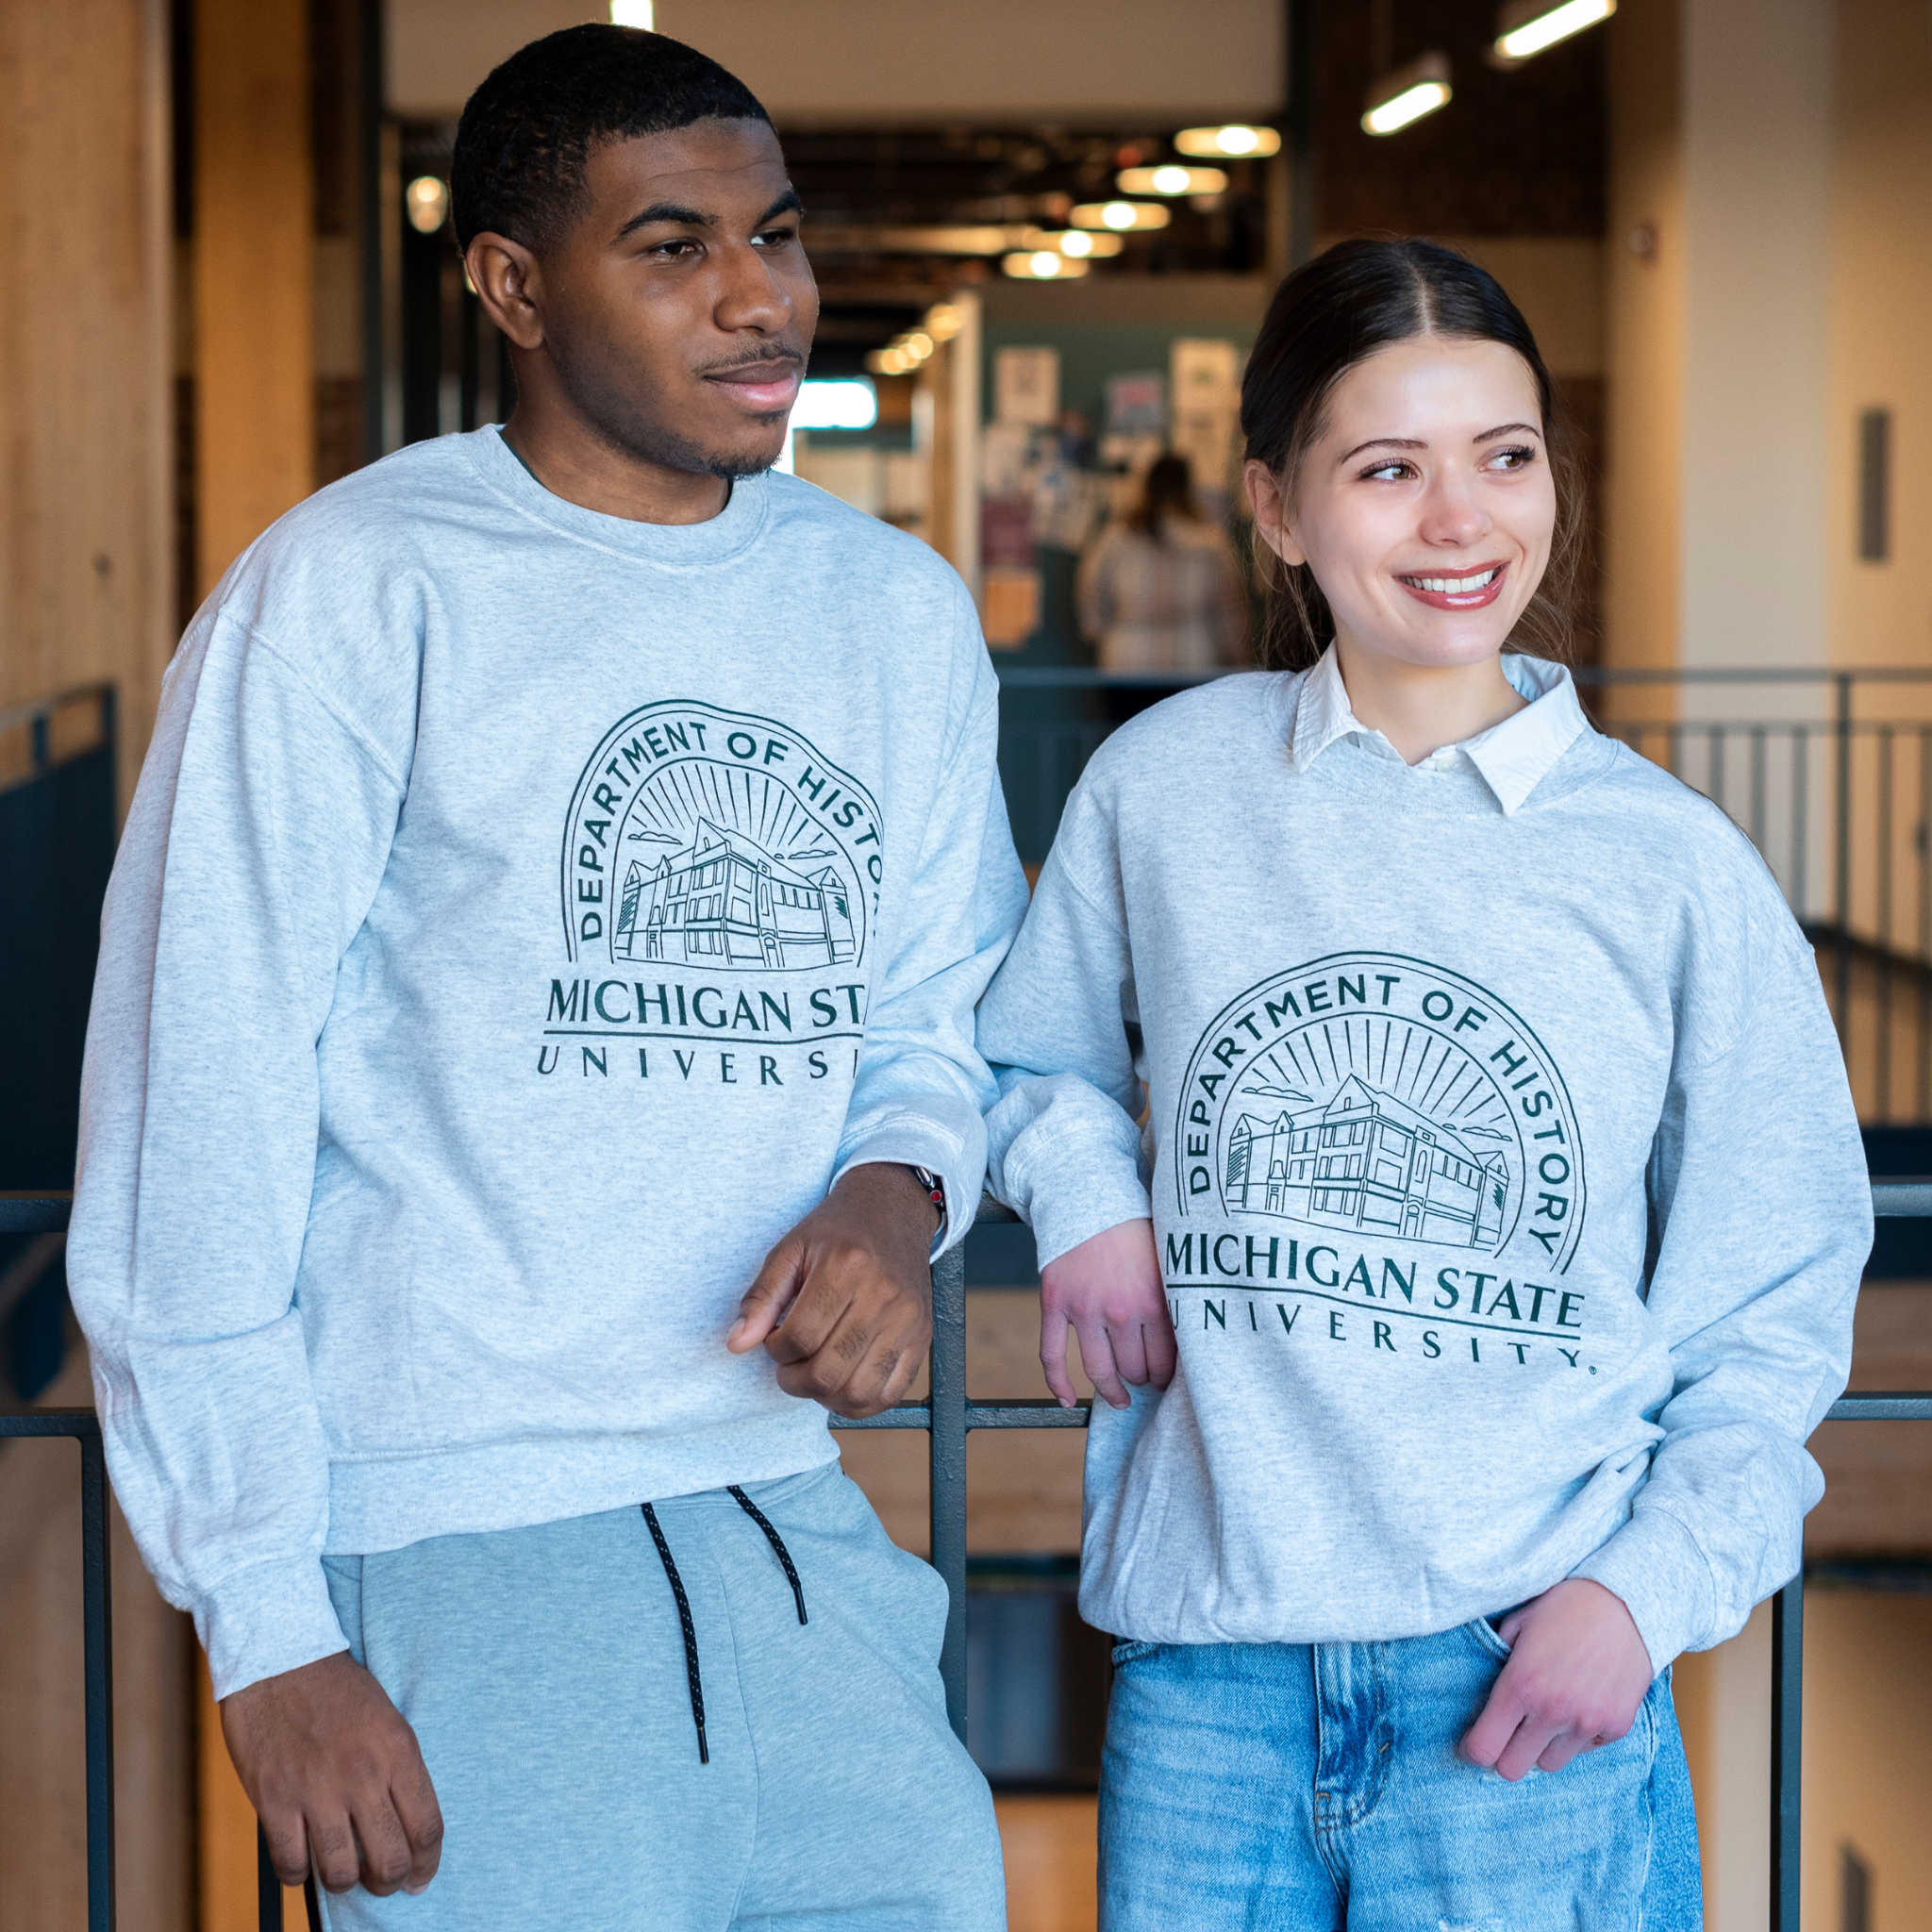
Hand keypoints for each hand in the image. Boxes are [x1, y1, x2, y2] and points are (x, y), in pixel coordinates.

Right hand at [221, 1650, 442, 1896]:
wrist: (281, 1659)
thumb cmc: (338, 1690)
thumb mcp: (387, 1720)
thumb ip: (397, 1771)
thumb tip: (405, 1827)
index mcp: (398, 1752)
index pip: (427, 1827)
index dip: (427, 1864)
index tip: (420, 1878)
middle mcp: (363, 1775)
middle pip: (389, 1860)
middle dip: (390, 1882)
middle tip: (383, 1881)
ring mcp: (317, 1790)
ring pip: (341, 1873)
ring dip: (346, 1883)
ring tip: (345, 1873)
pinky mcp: (274, 1800)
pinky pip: (291, 1864)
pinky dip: (299, 1874)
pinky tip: (304, 1860)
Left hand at [728, 1163, 939, 1418]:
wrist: (893, 1213)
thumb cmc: (837, 1231)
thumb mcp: (790, 1250)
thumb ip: (761, 1297)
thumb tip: (737, 1344)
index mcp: (846, 1265)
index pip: (800, 1337)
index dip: (775, 1350)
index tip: (774, 1339)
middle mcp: (883, 1295)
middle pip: (828, 1371)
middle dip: (794, 1380)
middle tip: (788, 1366)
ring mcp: (907, 1320)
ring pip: (859, 1392)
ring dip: (825, 1396)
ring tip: (813, 1374)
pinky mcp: (922, 1338)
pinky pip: (890, 1394)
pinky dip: (860, 1403)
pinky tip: (841, 1384)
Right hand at [1038, 1218, 1174, 1410]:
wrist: (1089, 1194)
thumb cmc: (1134, 1226)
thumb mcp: (1166, 1260)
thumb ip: (1174, 1297)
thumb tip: (1190, 1339)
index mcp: (1154, 1301)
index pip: (1165, 1360)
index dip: (1167, 1376)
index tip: (1167, 1378)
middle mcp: (1121, 1310)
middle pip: (1134, 1368)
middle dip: (1143, 1379)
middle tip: (1146, 1380)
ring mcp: (1085, 1309)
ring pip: (1099, 1370)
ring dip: (1111, 1391)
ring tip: (1120, 1398)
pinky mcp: (1055, 1303)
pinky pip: (1052, 1354)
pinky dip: (1058, 1383)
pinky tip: (1069, 1401)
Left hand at [1459, 1578, 1654, 1779]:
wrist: (1626, 1603)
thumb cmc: (1565, 1606)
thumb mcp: (1517, 1623)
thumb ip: (1495, 1660)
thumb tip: (1479, 1694)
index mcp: (1520, 1685)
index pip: (1483, 1748)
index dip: (1473, 1748)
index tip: (1474, 1740)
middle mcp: (1552, 1711)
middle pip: (1512, 1769)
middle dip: (1504, 1754)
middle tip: (1507, 1733)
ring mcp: (1587, 1724)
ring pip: (1550, 1764)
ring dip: (1541, 1746)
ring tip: (1545, 1714)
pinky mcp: (1616, 1729)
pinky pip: (1584, 1750)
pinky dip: (1576, 1737)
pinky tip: (1578, 1704)